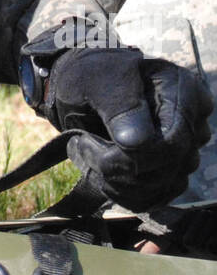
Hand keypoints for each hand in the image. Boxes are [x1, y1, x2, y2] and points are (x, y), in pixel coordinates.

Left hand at [44, 47, 213, 210]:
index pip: (173, 142)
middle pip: (169, 167)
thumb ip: (119, 104)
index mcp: (184, 90)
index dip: (132, 155)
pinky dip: (124, 193)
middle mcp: (193, 121)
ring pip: (163, 186)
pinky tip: (103, 174)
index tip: (86, 141)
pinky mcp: (172, 171)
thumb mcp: (97, 79)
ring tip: (91, 156)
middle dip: (120, 169)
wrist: (85, 89)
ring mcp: (185, 148)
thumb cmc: (91, 77)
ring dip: (119, 182)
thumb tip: (137, 141)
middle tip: (82, 147)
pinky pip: (155, 198)